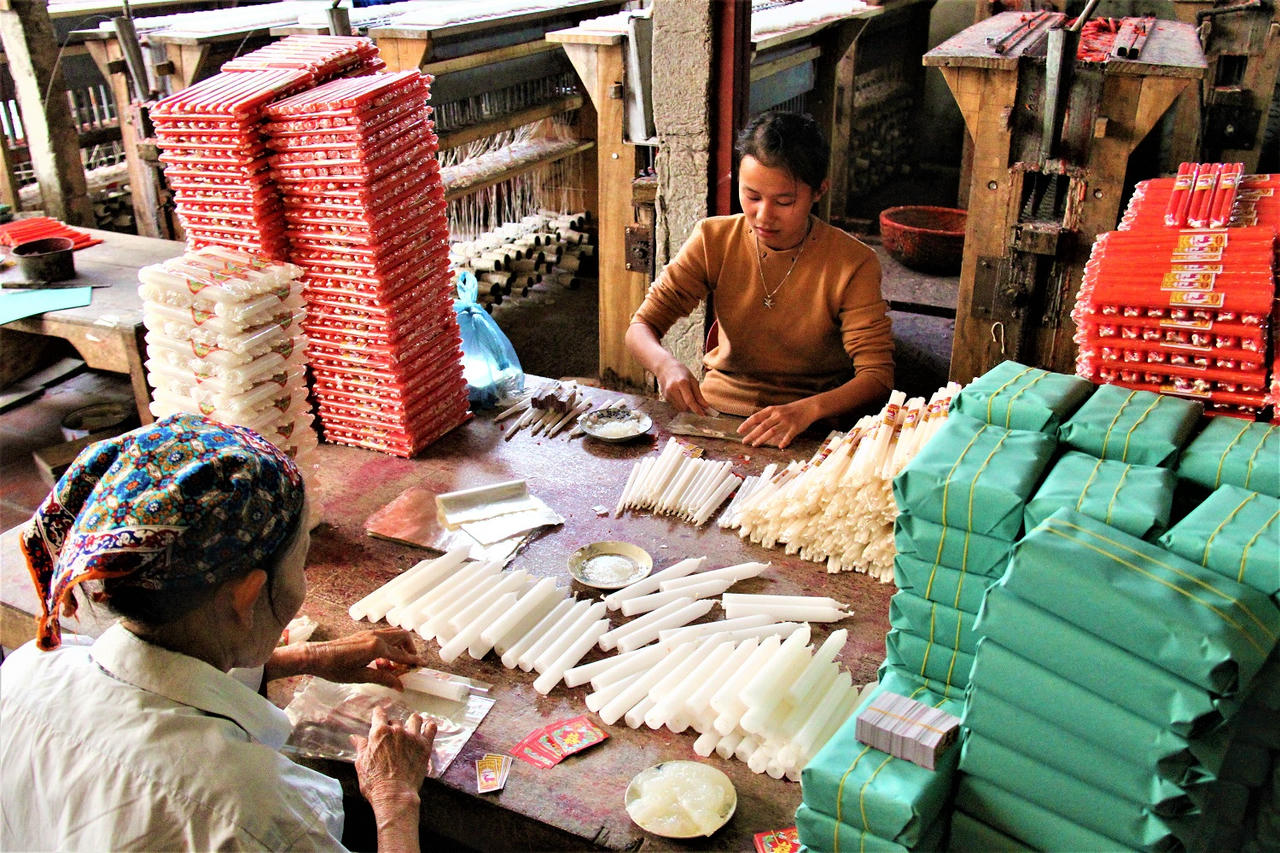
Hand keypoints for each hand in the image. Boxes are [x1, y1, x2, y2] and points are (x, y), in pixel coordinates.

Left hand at [292, 628, 430, 688]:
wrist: (315, 656)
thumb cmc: (334, 668)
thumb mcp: (360, 677)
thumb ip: (383, 678)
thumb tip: (400, 685)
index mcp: (376, 647)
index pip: (401, 655)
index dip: (412, 661)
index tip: (421, 665)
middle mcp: (375, 637)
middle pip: (402, 636)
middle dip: (409, 649)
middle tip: (408, 663)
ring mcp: (369, 633)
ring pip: (394, 634)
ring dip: (399, 646)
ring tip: (393, 665)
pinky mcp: (363, 634)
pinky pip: (384, 636)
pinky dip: (389, 645)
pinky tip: (380, 661)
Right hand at [354, 706, 435, 808]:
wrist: (394, 794)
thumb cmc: (374, 781)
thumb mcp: (362, 763)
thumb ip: (360, 747)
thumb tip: (354, 737)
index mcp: (380, 732)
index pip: (379, 714)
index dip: (378, 714)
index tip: (379, 716)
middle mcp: (397, 730)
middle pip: (396, 720)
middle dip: (393, 726)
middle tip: (392, 737)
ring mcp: (412, 737)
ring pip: (415, 719)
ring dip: (412, 722)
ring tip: (411, 728)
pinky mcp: (425, 745)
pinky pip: (431, 728)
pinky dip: (429, 727)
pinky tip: (427, 729)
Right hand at [656, 360, 710, 414]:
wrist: (665, 367)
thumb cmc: (681, 372)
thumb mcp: (693, 380)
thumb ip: (698, 394)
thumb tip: (705, 406)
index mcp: (682, 383)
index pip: (690, 401)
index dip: (697, 409)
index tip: (703, 415)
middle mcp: (673, 389)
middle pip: (684, 407)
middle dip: (692, 409)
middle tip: (698, 407)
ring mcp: (667, 394)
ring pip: (679, 408)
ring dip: (686, 408)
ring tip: (690, 401)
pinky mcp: (665, 397)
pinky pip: (675, 406)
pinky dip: (681, 405)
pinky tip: (682, 398)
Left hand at [738, 400, 817, 448]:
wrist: (808, 407)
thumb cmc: (791, 410)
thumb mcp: (777, 409)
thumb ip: (767, 416)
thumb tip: (753, 424)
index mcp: (772, 410)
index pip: (756, 417)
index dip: (747, 424)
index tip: (739, 431)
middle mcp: (778, 415)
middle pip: (762, 426)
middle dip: (752, 434)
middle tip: (744, 441)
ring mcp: (787, 421)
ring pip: (772, 431)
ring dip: (762, 438)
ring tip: (755, 445)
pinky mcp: (795, 427)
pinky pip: (788, 436)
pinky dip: (784, 441)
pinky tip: (779, 446)